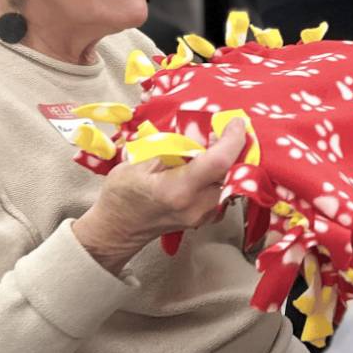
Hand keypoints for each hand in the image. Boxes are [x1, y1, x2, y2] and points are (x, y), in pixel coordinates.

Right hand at [73, 121, 248, 273]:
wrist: (117, 229)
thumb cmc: (121, 195)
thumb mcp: (138, 161)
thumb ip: (172, 147)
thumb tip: (200, 133)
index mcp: (178, 190)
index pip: (219, 162)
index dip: (233, 139)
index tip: (235, 122)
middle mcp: (197, 206)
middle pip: (230, 171)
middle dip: (230, 147)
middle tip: (217, 132)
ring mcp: (203, 216)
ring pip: (229, 180)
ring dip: (224, 160)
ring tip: (207, 147)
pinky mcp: (206, 218)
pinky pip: (222, 190)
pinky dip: (218, 173)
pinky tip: (203, 165)